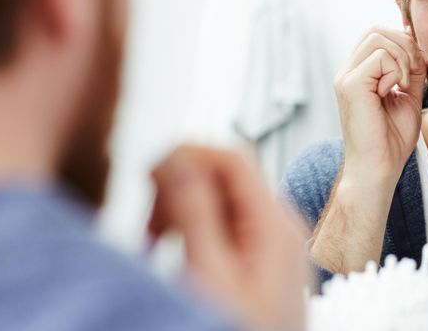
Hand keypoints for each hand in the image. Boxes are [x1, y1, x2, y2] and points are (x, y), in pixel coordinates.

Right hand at [148, 145, 309, 330]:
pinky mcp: (258, 259)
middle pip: (223, 174)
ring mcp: (270, 242)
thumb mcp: (208, 274)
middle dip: (178, 189)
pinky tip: (173, 255)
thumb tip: (176, 157)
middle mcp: (279, 226)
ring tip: (156, 245)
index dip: (187, 154)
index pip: (232, 156)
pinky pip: (221, 225)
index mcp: (275, 223)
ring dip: (180, 211)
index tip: (148, 176)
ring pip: (217, 199)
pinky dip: (190, 231)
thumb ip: (193, 211)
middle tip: (151, 226)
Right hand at [333, 27, 426, 187]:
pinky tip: (395, 91)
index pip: (377, 35)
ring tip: (404, 84)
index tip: (416, 67)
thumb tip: (418, 47)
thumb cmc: (391, 140)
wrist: (379, 168)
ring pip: (378, 37)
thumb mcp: (408, 97)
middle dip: (404, 44)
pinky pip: (380, 57)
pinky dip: (396, 70)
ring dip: (402, 57)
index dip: (402, 42)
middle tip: (412, 73)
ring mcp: (346, 77)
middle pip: (376, 30)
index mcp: (359, 73)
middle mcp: (348, 71)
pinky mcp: (350, 84)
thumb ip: (411, 72)